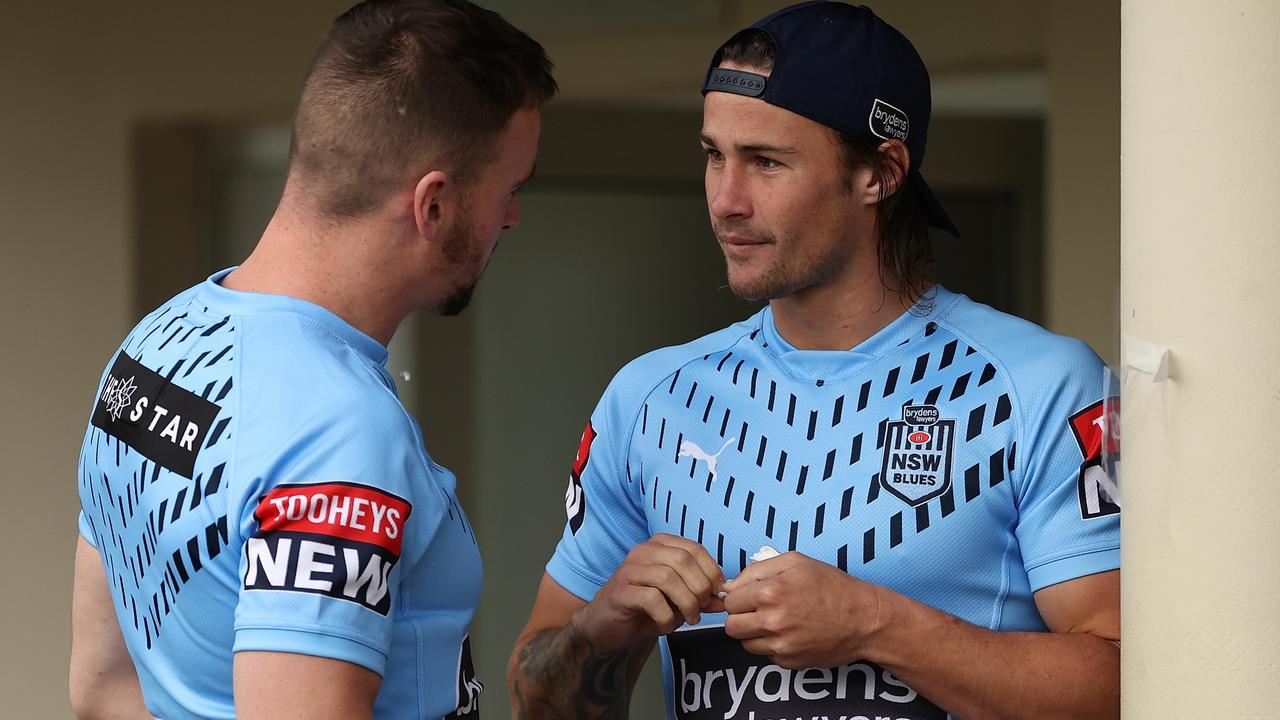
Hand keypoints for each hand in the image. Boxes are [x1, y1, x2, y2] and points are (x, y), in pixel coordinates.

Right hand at [572, 534, 725, 653]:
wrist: (606, 625)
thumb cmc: (644, 609)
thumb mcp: (679, 600)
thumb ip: (702, 596)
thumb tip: (725, 597)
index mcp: (660, 546)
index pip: (694, 548)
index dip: (712, 571)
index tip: (718, 593)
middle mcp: (643, 552)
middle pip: (683, 560)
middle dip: (700, 588)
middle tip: (701, 609)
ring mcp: (630, 570)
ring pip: (668, 578)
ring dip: (686, 603)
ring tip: (689, 619)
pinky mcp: (620, 591)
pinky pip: (652, 599)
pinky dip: (666, 616)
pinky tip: (665, 624)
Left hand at [722, 551, 885, 668]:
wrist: (864, 619)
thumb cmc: (832, 587)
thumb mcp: (796, 562)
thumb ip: (757, 570)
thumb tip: (730, 586)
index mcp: (771, 592)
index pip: (730, 601)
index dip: (738, 597)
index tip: (749, 596)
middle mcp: (773, 621)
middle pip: (732, 626)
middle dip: (741, 617)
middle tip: (758, 610)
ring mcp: (781, 645)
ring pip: (745, 643)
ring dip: (754, 633)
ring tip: (776, 621)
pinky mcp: (789, 661)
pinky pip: (765, 654)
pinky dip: (772, 645)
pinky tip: (790, 633)